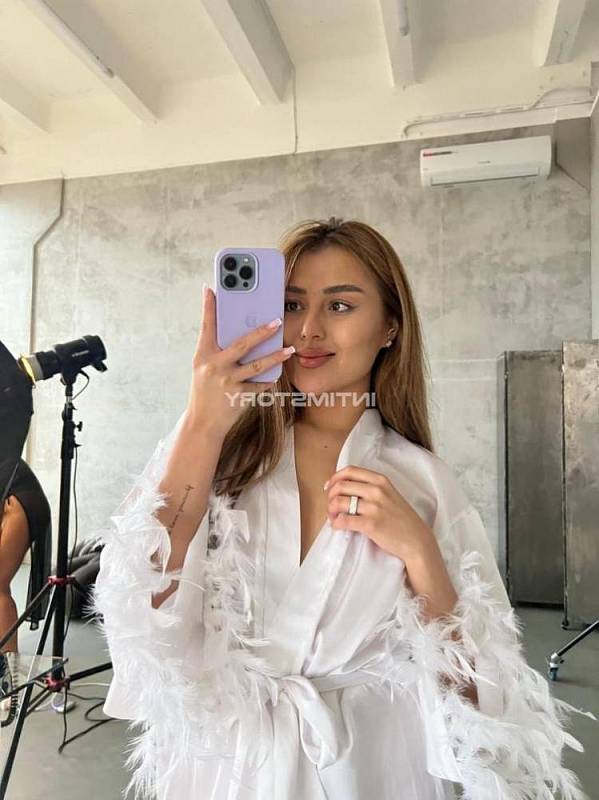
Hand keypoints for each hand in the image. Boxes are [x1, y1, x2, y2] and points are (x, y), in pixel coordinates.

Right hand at [186, 286, 293, 438]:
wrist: (202, 424)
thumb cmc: (204, 393)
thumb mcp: (203, 369)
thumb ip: (217, 352)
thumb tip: (235, 333)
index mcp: (202, 356)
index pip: (207, 327)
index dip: (209, 307)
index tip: (212, 289)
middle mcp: (213, 366)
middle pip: (242, 343)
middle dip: (261, 331)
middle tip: (277, 321)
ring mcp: (227, 381)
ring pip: (257, 365)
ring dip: (275, 357)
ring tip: (289, 350)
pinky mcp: (238, 395)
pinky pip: (258, 384)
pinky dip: (268, 380)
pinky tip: (277, 375)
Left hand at [324, 465, 435, 562]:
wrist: (416, 539)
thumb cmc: (401, 518)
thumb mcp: (389, 494)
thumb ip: (370, 487)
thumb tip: (343, 487)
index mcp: (380, 480)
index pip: (350, 471)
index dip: (334, 478)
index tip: (329, 488)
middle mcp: (377, 490)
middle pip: (340, 486)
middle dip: (329, 496)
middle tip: (331, 506)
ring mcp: (374, 507)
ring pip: (338, 502)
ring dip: (330, 511)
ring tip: (333, 518)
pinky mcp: (370, 524)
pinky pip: (343, 520)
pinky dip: (336, 523)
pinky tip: (338, 526)